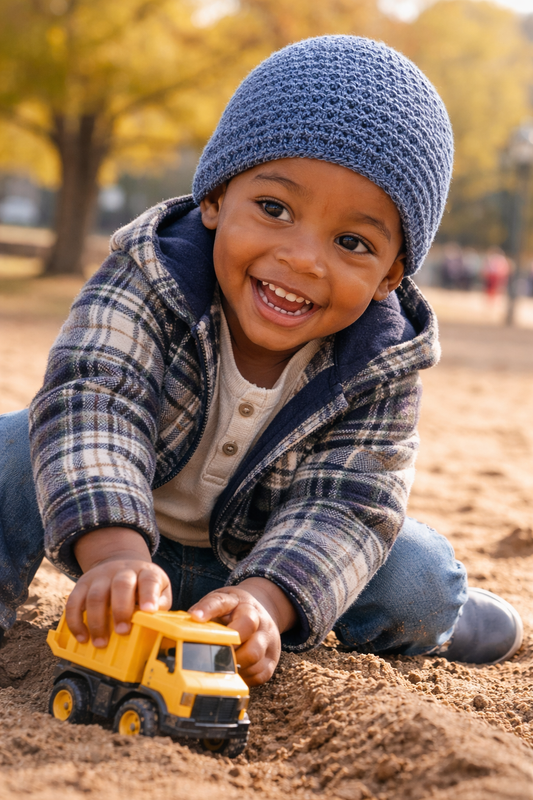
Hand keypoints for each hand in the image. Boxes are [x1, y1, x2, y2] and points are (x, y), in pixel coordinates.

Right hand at [66, 528, 171, 646]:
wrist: (121, 562)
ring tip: (101, 643)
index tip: (149, 610)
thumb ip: (160, 604)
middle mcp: (123, 570)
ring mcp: (101, 576)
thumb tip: (157, 624)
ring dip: (97, 622)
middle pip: (121, 585)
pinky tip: (82, 637)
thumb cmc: (142, 584)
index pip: (149, 580)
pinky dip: (75, 621)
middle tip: (123, 632)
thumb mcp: (159, 589)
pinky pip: (74, 601)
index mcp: (145, 572)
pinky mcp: (83, 583)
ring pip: (96, 595)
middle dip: (121, 610)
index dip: (149, 595)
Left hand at [188, 577, 296, 685]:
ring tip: (221, 664)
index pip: (221, 602)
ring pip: (253, 655)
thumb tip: (182, 623)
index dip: (207, 610)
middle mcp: (257, 617)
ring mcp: (268, 637)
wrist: (263, 610)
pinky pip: (260, 674)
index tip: (194, 618)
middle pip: (246, 629)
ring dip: (233, 664)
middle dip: (225, 645)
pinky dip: (245, 677)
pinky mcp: (273, 657)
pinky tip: (235, 672)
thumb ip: (204, 611)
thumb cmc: (233, 609)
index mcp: (238, 602)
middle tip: (210, 654)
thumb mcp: (219, 601)